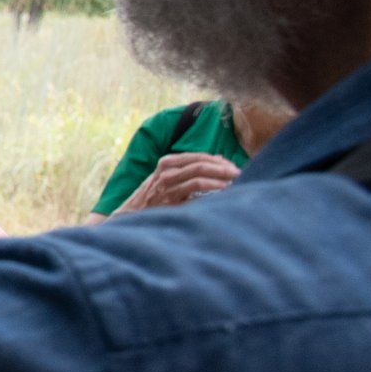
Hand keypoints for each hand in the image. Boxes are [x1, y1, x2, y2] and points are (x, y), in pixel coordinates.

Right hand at [117, 150, 241, 212]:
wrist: (131, 215)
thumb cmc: (153, 198)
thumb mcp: (168, 178)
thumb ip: (190, 168)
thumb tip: (219, 158)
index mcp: (167, 162)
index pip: (198, 156)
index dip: (217, 160)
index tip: (232, 167)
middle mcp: (166, 171)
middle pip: (200, 163)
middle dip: (223, 168)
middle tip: (238, 174)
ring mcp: (167, 185)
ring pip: (199, 175)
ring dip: (221, 178)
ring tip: (236, 182)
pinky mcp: (170, 199)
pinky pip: (196, 190)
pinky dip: (213, 189)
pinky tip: (224, 193)